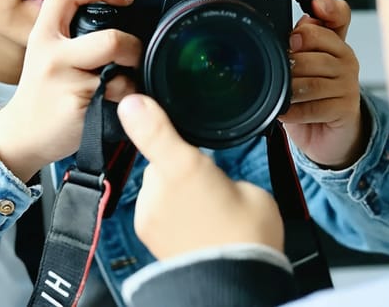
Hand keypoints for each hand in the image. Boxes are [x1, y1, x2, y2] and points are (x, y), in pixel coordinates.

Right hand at [0, 0, 141, 182]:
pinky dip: (127, 98)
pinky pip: (118, 96)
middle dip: (134, 48)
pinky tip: (115, 103)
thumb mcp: (50, 52)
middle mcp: (50, 53)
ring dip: (133, 76)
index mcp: (44, 33)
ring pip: (119, 71)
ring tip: (124, 82)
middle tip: (133, 55)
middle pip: (111, 40)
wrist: (23, 134)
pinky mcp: (77, 107)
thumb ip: (77, 32)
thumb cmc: (46, 91)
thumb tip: (124, 11)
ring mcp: (63, 81)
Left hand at [117, 94, 283, 259]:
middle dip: (183, 165)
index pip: (155, 128)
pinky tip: (191, 221)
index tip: (138, 103)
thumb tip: (209, 167)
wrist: (233, 285)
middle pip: (165, 158)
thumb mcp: (251, 191)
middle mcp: (157, 187)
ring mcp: (148, 210)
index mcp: (186, 167)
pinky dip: (166, 208)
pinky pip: (151, 205)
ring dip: (173, 188)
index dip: (150, 115)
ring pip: (157, 182)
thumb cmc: (250, 239)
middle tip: (210, 185)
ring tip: (203, 208)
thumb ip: (221, 168)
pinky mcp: (144, 229)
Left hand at [279, 0, 365, 168]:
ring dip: (291, 87)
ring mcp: (348, 84)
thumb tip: (288, 31)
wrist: (327, 134)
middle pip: (318, 46)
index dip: (329, 7)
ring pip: (314, 79)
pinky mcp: (346, 108)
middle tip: (282, 67)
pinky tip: (286, 111)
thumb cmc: (311, 97)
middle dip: (293, 58)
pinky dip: (295, 110)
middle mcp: (345, 59)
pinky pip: (315, 106)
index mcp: (334, 42)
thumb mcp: (300, 68)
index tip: (315, 6)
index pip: (340, 15)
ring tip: (281, 92)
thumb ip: (295, 46)